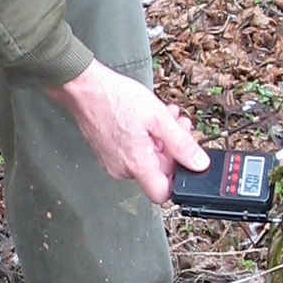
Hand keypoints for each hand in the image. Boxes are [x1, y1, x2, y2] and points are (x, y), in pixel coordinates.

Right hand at [46, 60, 208, 204]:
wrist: (84, 88)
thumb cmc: (115, 99)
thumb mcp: (158, 118)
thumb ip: (182, 143)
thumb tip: (199, 164)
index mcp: (136, 164)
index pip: (163, 194)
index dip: (178, 179)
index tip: (185, 158)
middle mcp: (121, 169)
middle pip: (157, 172)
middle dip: (173, 149)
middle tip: (178, 126)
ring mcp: (112, 162)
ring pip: (147, 160)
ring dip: (161, 140)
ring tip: (164, 116)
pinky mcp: (107, 153)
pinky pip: (134, 153)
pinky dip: (146, 139)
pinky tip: (149, 120)